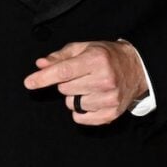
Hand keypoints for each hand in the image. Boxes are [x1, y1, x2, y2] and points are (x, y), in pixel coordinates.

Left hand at [23, 41, 147, 125]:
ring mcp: (109, 99)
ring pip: (71, 104)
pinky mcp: (111, 114)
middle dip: (65, 83)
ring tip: (89, 86)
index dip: (44, 78)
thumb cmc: (106, 56)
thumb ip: (61, 56)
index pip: (64, 71)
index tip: (29, 83)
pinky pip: (80, 118)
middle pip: (64, 89)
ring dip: (74, 96)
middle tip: (80, 75)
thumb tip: (40, 64)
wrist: (137, 69)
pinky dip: (80, 111)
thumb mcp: (84, 48)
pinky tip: (92, 98)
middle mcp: (104, 79)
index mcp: (96, 59)